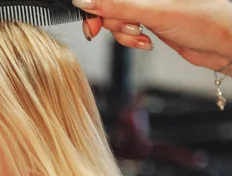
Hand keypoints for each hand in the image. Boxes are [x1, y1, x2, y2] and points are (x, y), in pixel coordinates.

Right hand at [73, 0, 231, 70]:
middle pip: (108, 5)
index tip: (93, 21)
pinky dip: (130, 40)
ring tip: (141, 37)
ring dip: (123, 34)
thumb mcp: (153, 11)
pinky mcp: (150, 21)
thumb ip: (116, 6)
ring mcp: (147, 5)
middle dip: (112, 22)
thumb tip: (84, 1)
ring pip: (115, 19)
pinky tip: (145, 42)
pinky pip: (126, 30)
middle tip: (128, 30)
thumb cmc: (206, 20)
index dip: (95, 6)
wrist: (225, 44)